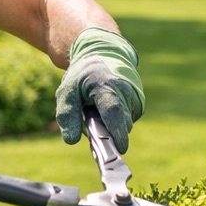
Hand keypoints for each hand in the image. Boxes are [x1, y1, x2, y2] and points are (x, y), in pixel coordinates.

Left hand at [56, 27, 144, 151]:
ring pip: (125, 124)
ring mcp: (135, 96)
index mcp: (105, 85)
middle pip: (122, 122)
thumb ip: (66, 115)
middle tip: (92, 128)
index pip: (114, 110)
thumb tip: (71, 140)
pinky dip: (117, 122)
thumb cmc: (82, 77)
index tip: (120, 148)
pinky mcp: (139, 103)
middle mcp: (124, 90)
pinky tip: (107, 110)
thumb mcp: (66, 91)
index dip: (117, 131)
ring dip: (111, 126)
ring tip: (98, 111)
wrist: (103, 57)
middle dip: (109, 134)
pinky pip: (128, 121)